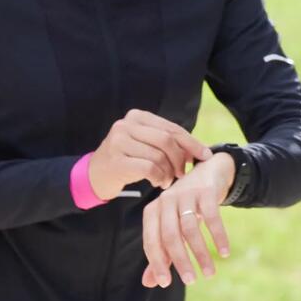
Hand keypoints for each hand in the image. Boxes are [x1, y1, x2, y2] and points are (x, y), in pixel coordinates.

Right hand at [90, 110, 209, 199]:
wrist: (95, 175)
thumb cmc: (127, 159)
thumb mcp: (145, 145)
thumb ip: (168, 143)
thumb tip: (201, 150)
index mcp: (137, 117)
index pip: (172, 128)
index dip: (192, 143)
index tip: (206, 155)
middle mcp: (126, 125)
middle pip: (167, 141)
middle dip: (180, 159)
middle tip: (183, 174)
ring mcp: (118, 142)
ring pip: (159, 156)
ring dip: (169, 172)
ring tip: (168, 181)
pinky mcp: (116, 161)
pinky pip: (149, 168)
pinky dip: (159, 177)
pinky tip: (158, 183)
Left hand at [140, 151, 233, 288]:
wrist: (209, 172)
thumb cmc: (186, 206)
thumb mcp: (172, 227)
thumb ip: (161, 253)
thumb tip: (150, 283)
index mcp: (153, 211)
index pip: (151, 241)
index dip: (157, 263)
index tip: (166, 283)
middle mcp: (166, 201)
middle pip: (170, 236)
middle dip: (180, 261)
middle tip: (191, 281)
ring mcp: (185, 194)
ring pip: (191, 229)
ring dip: (201, 254)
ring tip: (209, 273)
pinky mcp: (205, 191)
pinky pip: (212, 217)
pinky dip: (219, 237)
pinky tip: (224, 253)